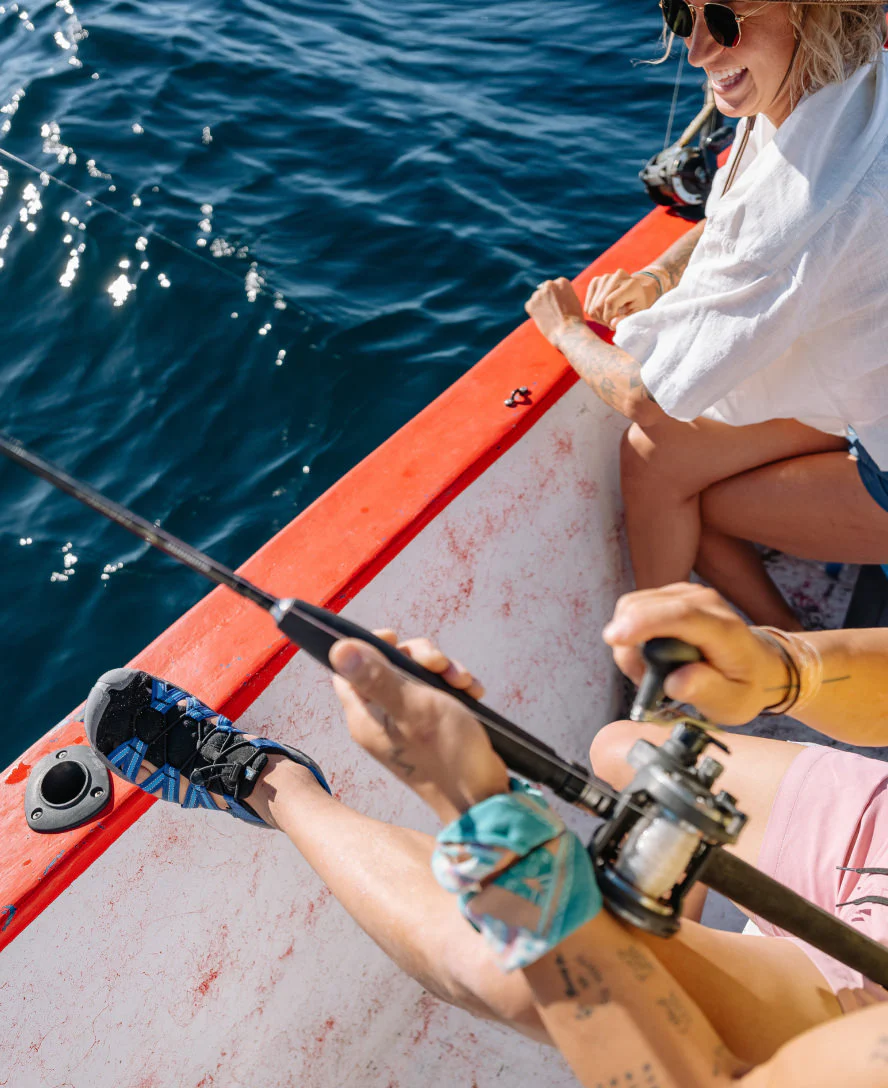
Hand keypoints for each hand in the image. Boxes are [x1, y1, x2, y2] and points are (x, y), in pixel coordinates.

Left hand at [330, 631, 508, 822]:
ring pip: (416, 677)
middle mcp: (381, 720)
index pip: (347, 671)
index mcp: (365, 716)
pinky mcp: (431, 727)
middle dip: (418, 656)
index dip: (367, 647)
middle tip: (439, 664)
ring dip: (442, 670)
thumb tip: (338, 649)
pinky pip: (437, 694)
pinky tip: (473, 692)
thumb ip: (375, 677)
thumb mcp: (412, 706)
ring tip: (463, 683)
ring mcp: (407, 724)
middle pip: (387, 666)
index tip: (395, 638)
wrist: (483, 796)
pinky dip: (454, 687)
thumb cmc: (447, 754)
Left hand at [525, 278, 587, 348]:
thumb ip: (562, 293)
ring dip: (540, 305)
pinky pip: (530, 306)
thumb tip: (552, 294)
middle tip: (554, 312)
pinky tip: (544, 320)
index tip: (560, 306)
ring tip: (549, 317)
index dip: (557, 297)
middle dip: (547, 298)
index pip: (555, 286)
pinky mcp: (530, 305)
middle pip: (545, 290)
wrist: (569, 332)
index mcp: (562, 281)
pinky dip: (534, 313)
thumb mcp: (573, 299)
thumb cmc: (575, 319)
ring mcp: (539, 294)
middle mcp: (549, 284)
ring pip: (536, 298)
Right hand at [583, 270, 659, 330]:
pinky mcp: (595, 281)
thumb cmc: (636, 305)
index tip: (614, 323)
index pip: (610, 302)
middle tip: (613, 321)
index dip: (609, 316)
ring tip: (609, 316)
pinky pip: (587, 305)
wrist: (634, 291)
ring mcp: (604, 277)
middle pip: (599, 305)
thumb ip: (626, 320)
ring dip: (599, 317)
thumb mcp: (636, 314)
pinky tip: (603, 311)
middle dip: (604, 319)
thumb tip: (612, 324)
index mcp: (631, 284)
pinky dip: (593, 313)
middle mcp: (617, 277)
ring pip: (592, 307)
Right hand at [602, 584, 789, 725]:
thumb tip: (675, 683)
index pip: (680, 616)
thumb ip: (706, 692)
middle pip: (644, 608)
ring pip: (633, 606)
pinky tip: (649, 656)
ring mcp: (687, 594)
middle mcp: (704, 602)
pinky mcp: (673, 594)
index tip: (615, 638)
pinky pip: (636, 607)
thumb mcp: (733, 703)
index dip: (643, 624)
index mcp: (724, 630)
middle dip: (628, 646)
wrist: (759, 664)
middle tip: (643, 679)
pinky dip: (632, 632)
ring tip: (648, 670)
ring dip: (628, 641)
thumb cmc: (745, 684)